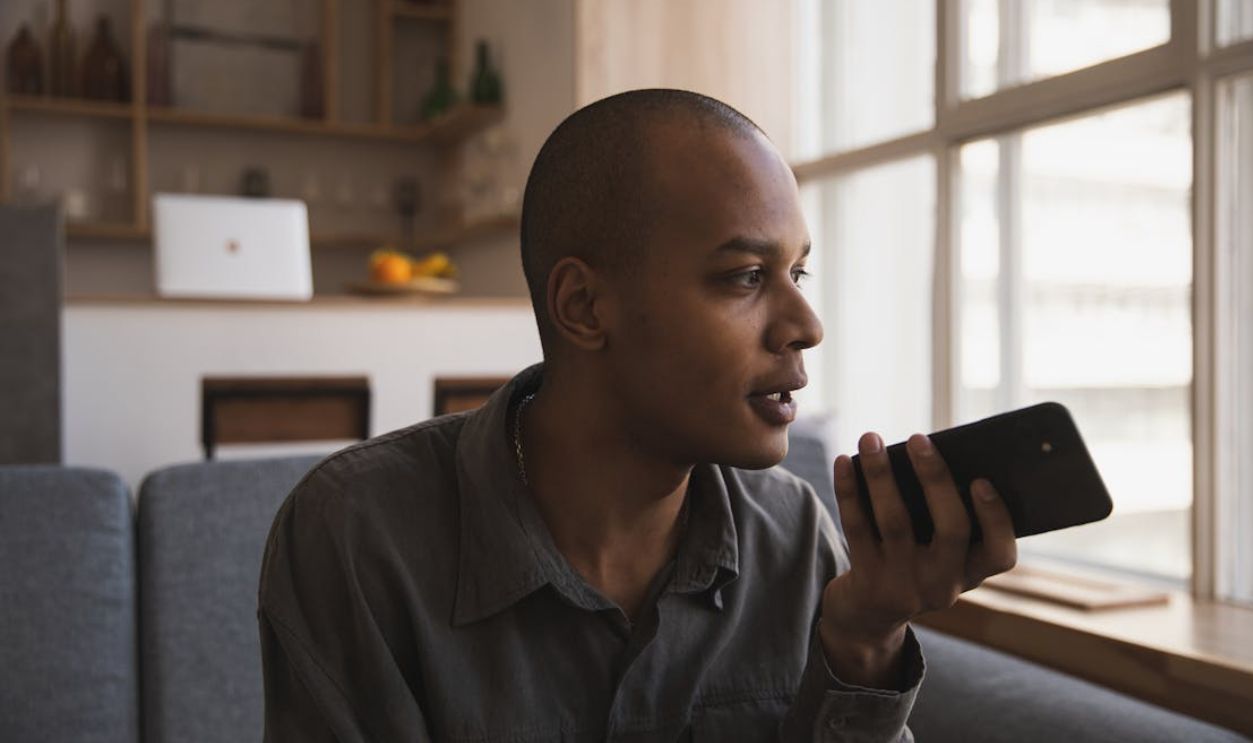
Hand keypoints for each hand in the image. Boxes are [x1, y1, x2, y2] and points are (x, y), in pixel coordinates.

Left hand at [818, 431, 1017, 688]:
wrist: (867, 616)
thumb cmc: (911, 564)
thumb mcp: (937, 554)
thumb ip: (943, 516)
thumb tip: (928, 454)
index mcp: (970, 573)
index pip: (1000, 554)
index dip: (996, 518)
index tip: (982, 480)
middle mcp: (943, 584)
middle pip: (952, 529)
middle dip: (935, 478)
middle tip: (918, 438)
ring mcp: (905, 585)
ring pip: (896, 521)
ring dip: (881, 474)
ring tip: (870, 439)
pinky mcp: (868, 581)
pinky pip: (858, 528)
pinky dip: (849, 490)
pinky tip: (844, 461)